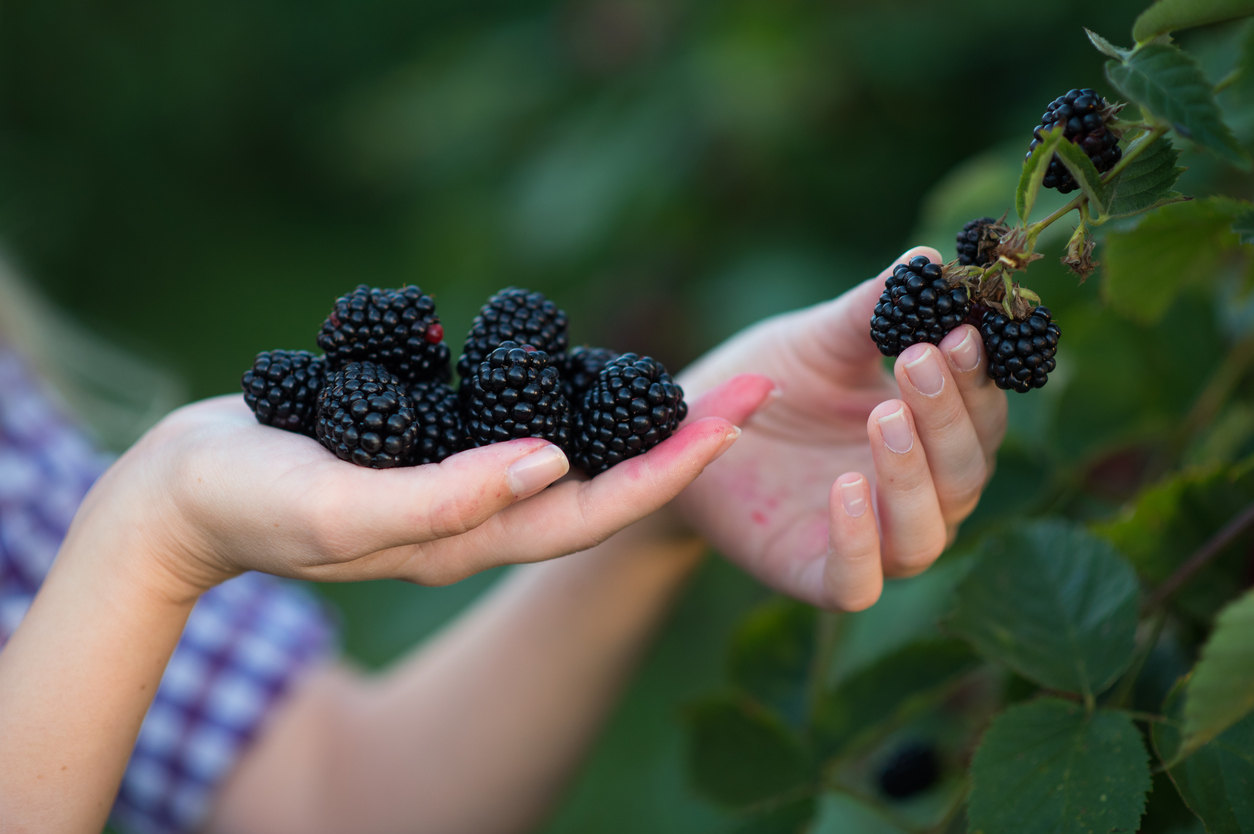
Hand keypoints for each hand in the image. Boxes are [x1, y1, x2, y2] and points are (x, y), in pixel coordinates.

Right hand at [84, 382, 769, 600]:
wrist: (186, 493)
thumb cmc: (251, 502)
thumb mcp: (344, 502)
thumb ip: (446, 496)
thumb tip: (554, 465)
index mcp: (469, 540)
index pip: (596, 511)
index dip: (671, 469)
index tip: (734, 421)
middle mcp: (481, 517)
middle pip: (606, 483)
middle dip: (683, 440)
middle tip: (752, 387)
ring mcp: (461, 485)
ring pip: (575, 456)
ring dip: (640, 419)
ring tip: (700, 379)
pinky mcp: (436, 450)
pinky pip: (526, 426)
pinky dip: (578, 402)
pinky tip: (608, 371)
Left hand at [675, 246, 1007, 609]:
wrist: (689, 431)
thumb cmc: (772, 381)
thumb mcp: (821, 340)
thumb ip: (871, 310)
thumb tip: (927, 260)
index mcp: (933, 435)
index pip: (980, 411)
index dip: (977, 376)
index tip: (960, 329)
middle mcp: (918, 494)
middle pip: (966, 471)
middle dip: (947, 416)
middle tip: (917, 360)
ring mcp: (873, 541)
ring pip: (926, 531)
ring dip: (912, 475)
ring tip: (883, 415)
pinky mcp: (817, 576)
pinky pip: (857, 582)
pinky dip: (859, 542)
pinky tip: (844, 487)